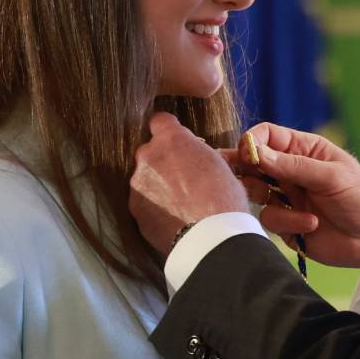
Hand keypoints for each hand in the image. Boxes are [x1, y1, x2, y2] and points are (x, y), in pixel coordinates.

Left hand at [130, 113, 251, 255]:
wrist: (212, 237)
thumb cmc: (224, 200)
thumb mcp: (220, 166)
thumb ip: (198, 154)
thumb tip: (195, 158)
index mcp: (172, 139)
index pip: (160, 120)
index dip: (169, 131)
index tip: (177, 142)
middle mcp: (148, 156)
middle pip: (150, 151)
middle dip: (162, 160)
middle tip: (182, 178)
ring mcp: (137, 183)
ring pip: (144, 177)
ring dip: (157, 185)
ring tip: (178, 203)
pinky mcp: (135, 208)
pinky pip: (143, 201)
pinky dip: (153, 206)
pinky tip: (171, 217)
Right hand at [235, 123, 359, 273]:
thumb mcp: (332, 176)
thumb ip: (293, 165)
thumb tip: (256, 152)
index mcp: (304, 150)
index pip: (267, 136)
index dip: (252, 143)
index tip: (247, 155)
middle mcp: (290, 172)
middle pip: (253, 164)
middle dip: (246, 171)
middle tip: (244, 179)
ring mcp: (287, 198)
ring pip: (255, 194)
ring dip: (271, 202)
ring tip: (293, 207)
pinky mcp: (287, 225)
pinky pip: (270, 220)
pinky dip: (288, 223)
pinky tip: (312, 224)